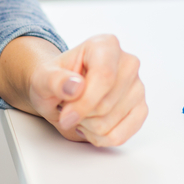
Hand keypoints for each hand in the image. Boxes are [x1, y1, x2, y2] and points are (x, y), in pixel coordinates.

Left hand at [0, 35, 147, 146]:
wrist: (62, 91)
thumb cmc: (55, 80)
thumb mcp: (43, 77)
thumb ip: (55, 80)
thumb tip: (75, 86)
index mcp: (106, 45)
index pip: (104, 77)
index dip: (84, 102)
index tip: (65, 116)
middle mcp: (127, 63)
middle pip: (106, 104)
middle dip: (81, 115)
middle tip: (69, 106)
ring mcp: (138, 86)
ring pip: (110, 123)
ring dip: (87, 127)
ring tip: (79, 112)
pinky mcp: (140, 108)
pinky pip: (120, 136)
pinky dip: (100, 138)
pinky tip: (90, 126)